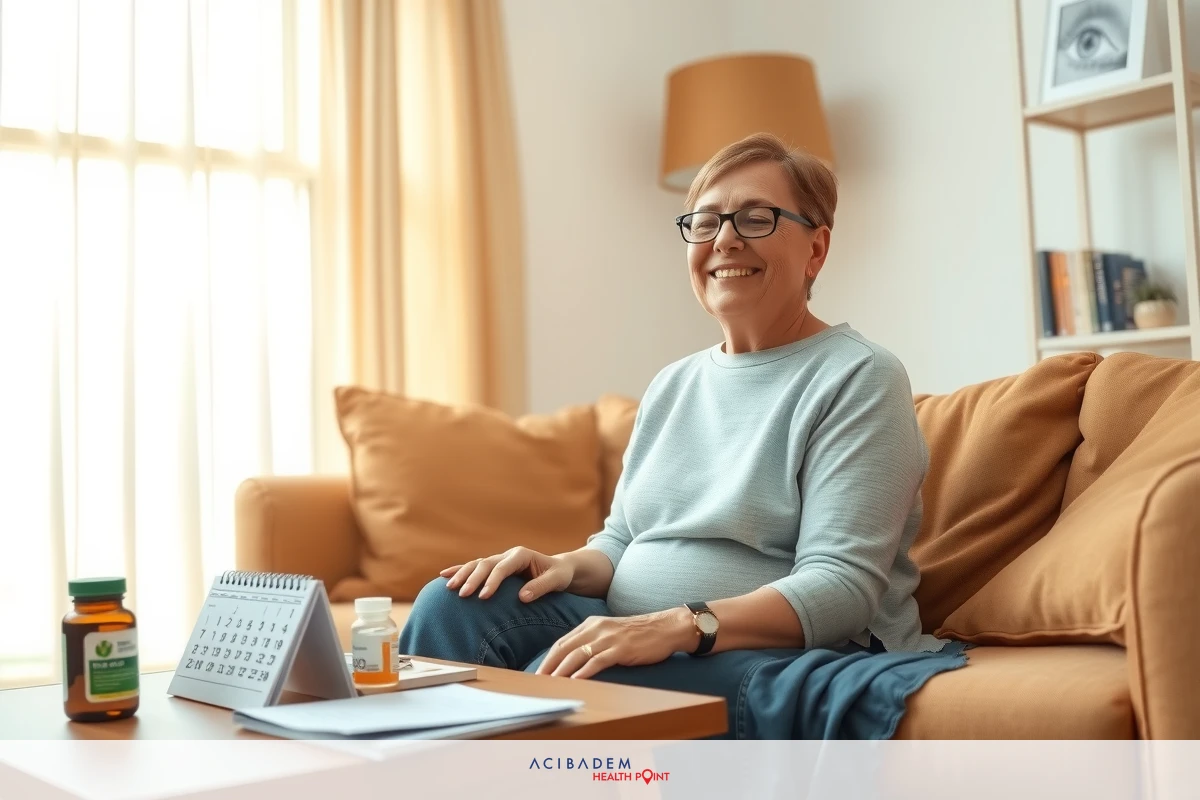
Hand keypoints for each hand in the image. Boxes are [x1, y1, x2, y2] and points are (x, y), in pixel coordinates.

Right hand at [440, 547, 573, 601]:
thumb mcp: (557, 580)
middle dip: (472, 579)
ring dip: (462, 574)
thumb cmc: (560, 575)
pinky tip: (443, 576)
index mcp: (521, 555)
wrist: (560, 569)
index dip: (492, 581)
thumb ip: (541, 587)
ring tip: (449, 588)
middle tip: (462, 594)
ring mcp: (500, 560)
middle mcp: (508, 555)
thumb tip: (522, 597)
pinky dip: (459, 570)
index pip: (502, 568)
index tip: (483, 597)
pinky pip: (474, 567)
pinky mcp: (495, 567)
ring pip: (476, 564)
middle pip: (485, 565)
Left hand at [535, 607, 696, 678]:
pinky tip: (575, 682)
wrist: (666, 627)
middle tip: (537, 683)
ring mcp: (608, 638)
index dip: (548, 659)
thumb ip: (593, 642)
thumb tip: (574, 660)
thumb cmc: (639, 634)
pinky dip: (583, 672)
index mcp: (592, 624)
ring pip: (577, 655)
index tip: (538, 674)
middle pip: (564, 648)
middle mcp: (596, 628)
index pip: (562, 642)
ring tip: (550, 685)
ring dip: (561, 672)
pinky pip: (597, 661)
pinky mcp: (621, 648)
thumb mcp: (611, 632)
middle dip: (549, 667)